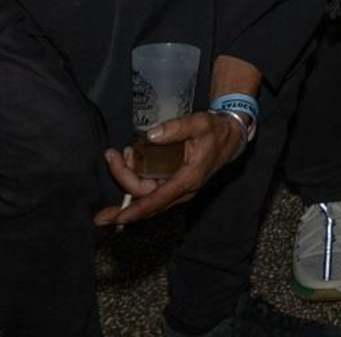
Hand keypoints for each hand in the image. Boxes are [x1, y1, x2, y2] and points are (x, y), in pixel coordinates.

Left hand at [93, 110, 241, 227]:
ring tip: (118, 155)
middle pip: (145, 196)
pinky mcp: (171, 185)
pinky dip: (132, 178)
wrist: (229, 138)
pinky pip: (147, 190)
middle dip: (123, 179)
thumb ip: (177, 127)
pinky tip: (126, 162)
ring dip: (126, 178)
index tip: (119, 218)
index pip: (159, 200)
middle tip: (111, 155)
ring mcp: (175, 189)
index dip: (137, 210)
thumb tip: (151, 135)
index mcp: (189, 179)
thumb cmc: (214, 131)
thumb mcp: (200, 123)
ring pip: (144, 195)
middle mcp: (181, 190)